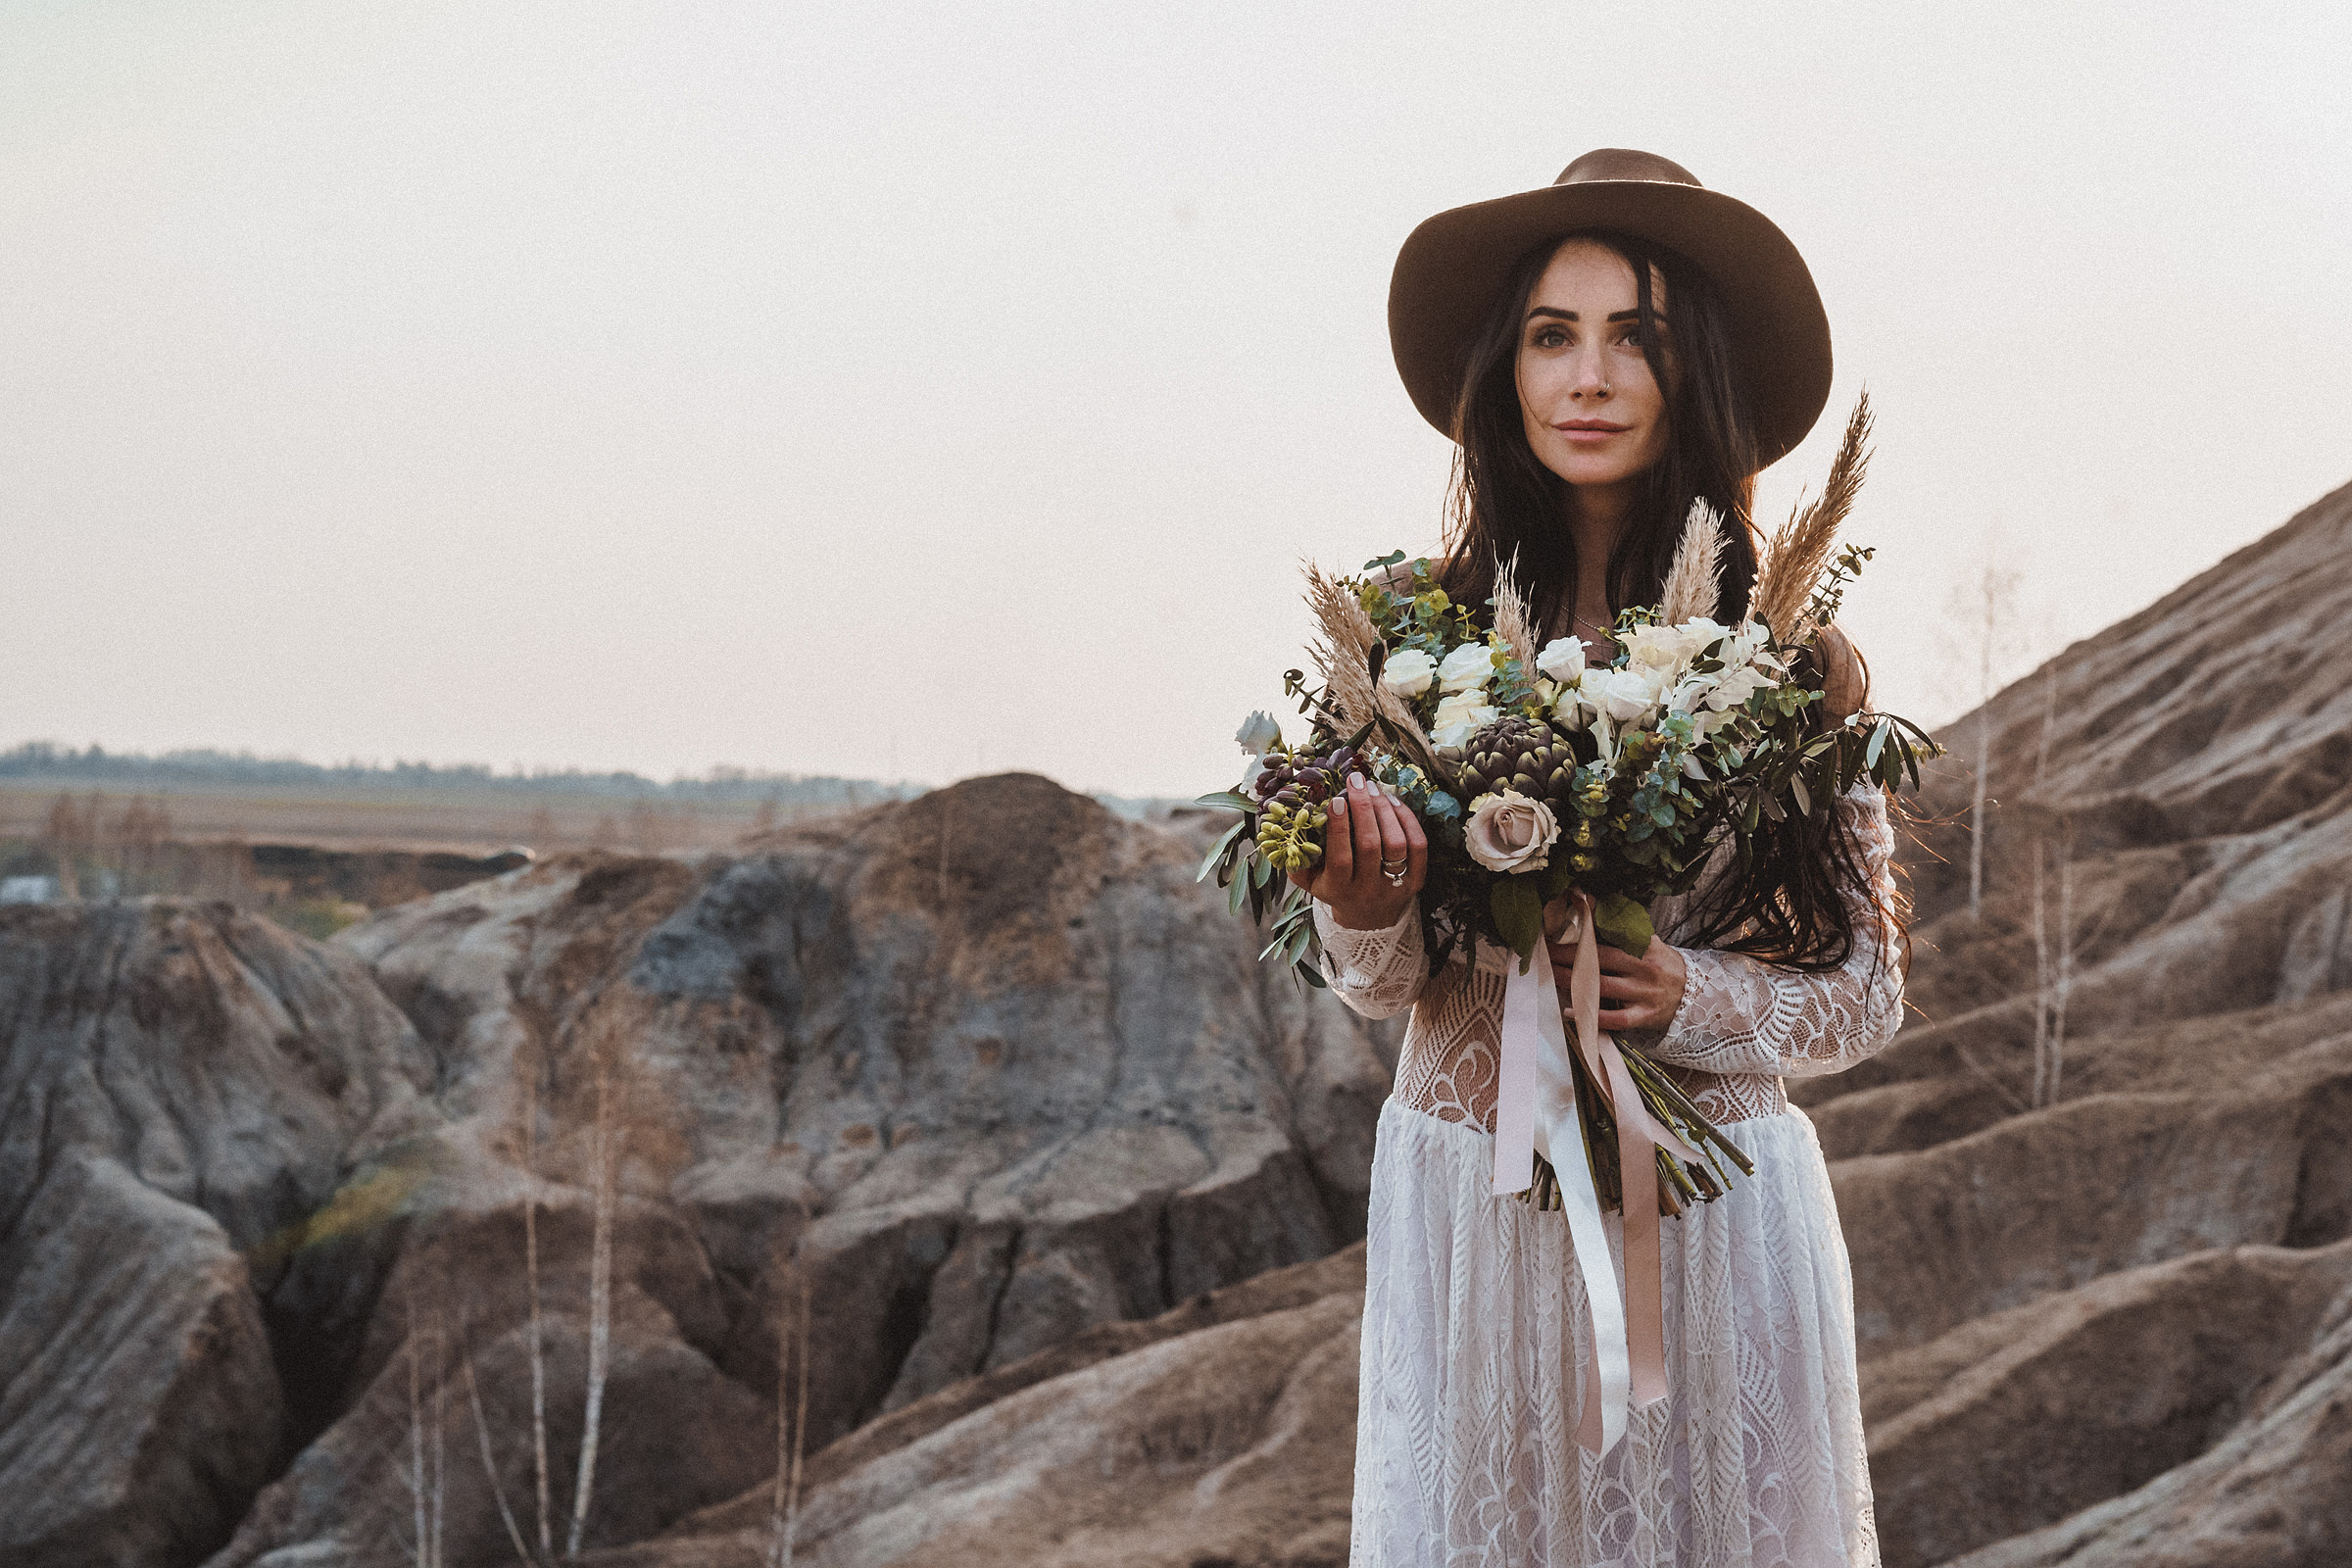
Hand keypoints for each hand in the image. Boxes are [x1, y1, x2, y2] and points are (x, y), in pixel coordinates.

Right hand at [1289, 772, 1426, 929]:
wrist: (1368, 917)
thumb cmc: (1335, 889)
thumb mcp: (1310, 881)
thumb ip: (1295, 860)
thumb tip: (1281, 827)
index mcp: (1339, 889)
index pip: (1341, 857)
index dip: (1339, 827)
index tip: (1335, 799)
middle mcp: (1368, 890)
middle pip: (1370, 845)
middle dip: (1363, 808)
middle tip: (1357, 781)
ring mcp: (1395, 886)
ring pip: (1396, 843)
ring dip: (1385, 810)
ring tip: (1373, 789)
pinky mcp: (1416, 881)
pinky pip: (1418, 845)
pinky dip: (1407, 820)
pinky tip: (1393, 802)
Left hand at [1544, 932, 1687, 1033]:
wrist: (1696, 994)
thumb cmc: (1662, 965)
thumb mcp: (1648, 942)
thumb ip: (1622, 929)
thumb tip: (1588, 903)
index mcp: (1646, 946)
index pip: (1613, 932)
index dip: (1587, 926)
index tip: (1563, 922)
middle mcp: (1645, 969)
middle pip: (1601, 960)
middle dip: (1570, 955)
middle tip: (1546, 950)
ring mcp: (1645, 994)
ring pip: (1603, 988)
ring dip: (1573, 982)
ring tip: (1550, 975)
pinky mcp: (1643, 1017)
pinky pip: (1614, 1019)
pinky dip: (1591, 1016)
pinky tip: (1570, 1011)